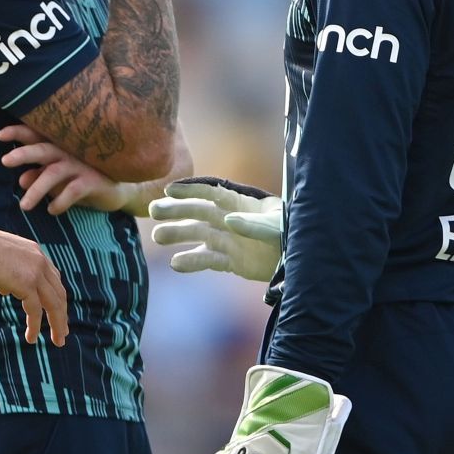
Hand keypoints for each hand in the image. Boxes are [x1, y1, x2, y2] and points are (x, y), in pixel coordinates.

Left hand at [0, 124, 134, 213]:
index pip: (37, 135)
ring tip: (24, 206)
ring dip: (37, 189)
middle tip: (5, 161)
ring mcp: (82, 165)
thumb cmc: (83, 179)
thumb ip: (39, 175)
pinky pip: (72, 191)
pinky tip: (52, 210)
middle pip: (44, 149)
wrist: (117, 190)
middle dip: (24, 153)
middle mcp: (69, 152)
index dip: (18, 132)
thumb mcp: (58, 179)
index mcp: (59, 146)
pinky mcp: (93, 181)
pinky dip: (60, 201)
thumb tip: (21, 178)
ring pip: (54, 173)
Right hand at [0, 223, 69, 346]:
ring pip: (54, 304)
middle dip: (62, 314)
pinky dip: (34, 326)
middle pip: (59, 293)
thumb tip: (6, 291)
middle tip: (63, 331)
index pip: (54, 278)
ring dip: (57, 324)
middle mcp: (41, 262)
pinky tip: (31, 338)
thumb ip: (7, 275)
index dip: (57, 296)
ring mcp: (36, 273)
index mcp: (36, 253)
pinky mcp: (27, 284)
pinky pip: (35, 311)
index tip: (58, 310)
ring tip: (58, 341)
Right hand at [147, 177, 281, 282]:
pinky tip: (176, 264)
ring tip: (158, 237)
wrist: (300, 261)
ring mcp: (228, 240)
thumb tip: (229, 220)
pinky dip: (192, 262)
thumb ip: (254, 224)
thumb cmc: (291, 234)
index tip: (169, 190)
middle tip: (153, 211)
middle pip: (198, 212)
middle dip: (176, 210)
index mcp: (241, 203)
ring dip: (178, 234)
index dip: (191, 189)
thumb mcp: (276, 226)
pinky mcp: (230, 261)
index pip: (212, 192)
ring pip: (198, 235)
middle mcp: (230, 219)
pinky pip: (207, 260)